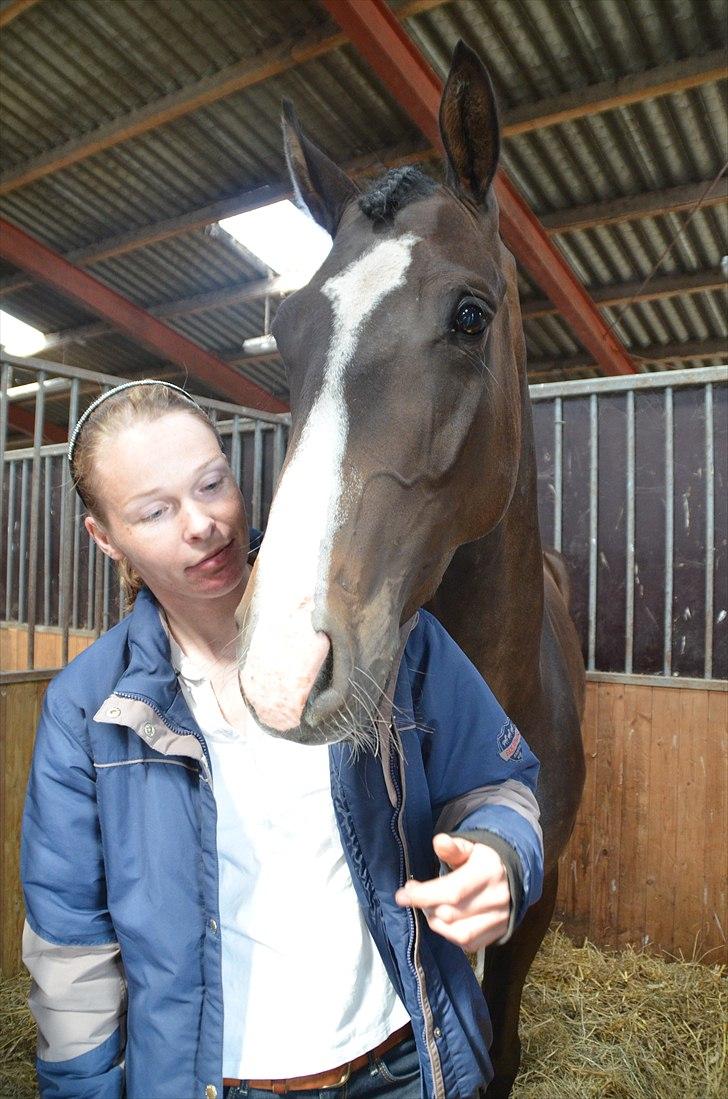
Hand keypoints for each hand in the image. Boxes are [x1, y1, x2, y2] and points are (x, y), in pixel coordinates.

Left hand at [394, 834, 510, 950]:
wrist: (513, 877)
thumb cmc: (483, 861)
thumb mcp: (470, 848)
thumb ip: (453, 848)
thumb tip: (439, 842)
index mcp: (488, 872)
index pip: (452, 891)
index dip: (424, 895)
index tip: (402, 894)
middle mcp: (496, 898)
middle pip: (451, 914)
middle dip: (426, 906)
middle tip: (414, 896)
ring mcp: (500, 919)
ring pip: (459, 933)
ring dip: (436, 923)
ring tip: (429, 909)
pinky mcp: (499, 933)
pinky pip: (469, 943)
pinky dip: (451, 935)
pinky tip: (444, 921)